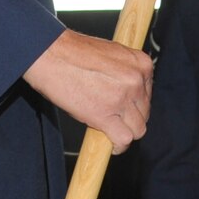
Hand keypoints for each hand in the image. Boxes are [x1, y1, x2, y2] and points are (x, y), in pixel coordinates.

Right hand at [20, 29, 152, 152]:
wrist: (51, 55)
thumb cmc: (73, 52)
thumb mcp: (110, 54)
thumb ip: (123, 71)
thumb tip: (125, 89)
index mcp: (140, 63)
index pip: (148, 93)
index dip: (135, 103)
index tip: (126, 108)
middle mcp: (136, 81)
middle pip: (144, 112)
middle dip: (131, 118)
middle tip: (116, 119)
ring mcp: (122, 99)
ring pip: (137, 129)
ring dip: (126, 132)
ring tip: (112, 132)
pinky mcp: (105, 115)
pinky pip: (123, 139)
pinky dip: (119, 146)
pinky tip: (111, 145)